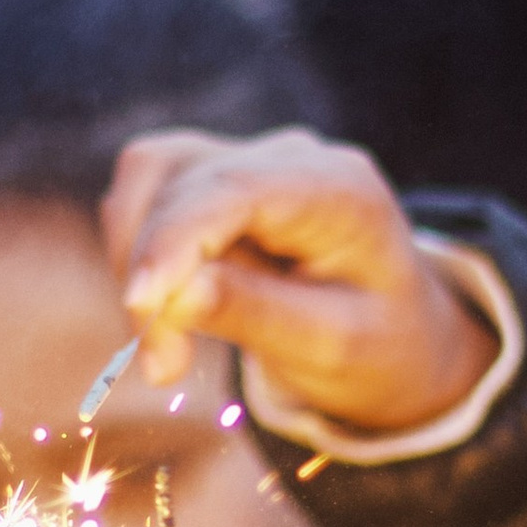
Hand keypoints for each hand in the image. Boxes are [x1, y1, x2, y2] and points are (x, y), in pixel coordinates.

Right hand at [101, 126, 492, 432]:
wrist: (390, 332)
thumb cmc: (373, 343)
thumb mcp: (332, 347)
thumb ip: (257, 314)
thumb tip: (175, 295)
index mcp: (342, 189)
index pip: (238, 189)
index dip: (176, 240)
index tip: (140, 305)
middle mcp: (292, 157)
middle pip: (183, 187)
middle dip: (154, 278)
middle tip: (162, 369)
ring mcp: (248, 156)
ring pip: (148, 180)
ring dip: (136, 264)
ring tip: (169, 348)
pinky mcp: (210, 174)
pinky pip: (143, 196)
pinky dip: (137, 255)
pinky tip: (170, 309)